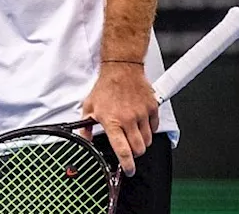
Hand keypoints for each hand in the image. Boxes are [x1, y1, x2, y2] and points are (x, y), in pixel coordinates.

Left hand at [80, 62, 158, 176]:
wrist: (121, 68)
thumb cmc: (105, 87)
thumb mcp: (89, 106)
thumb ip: (86, 126)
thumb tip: (83, 139)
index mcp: (112, 121)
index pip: (123, 150)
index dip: (127, 165)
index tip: (128, 170)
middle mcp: (128, 119)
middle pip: (139, 149)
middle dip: (135, 153)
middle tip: (130, 149)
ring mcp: (142, 114)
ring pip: (148, 140)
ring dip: (142, 141)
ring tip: (133, 133)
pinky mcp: (152, 108)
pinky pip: (155, 127)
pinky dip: (150, 129)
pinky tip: (141, 123)